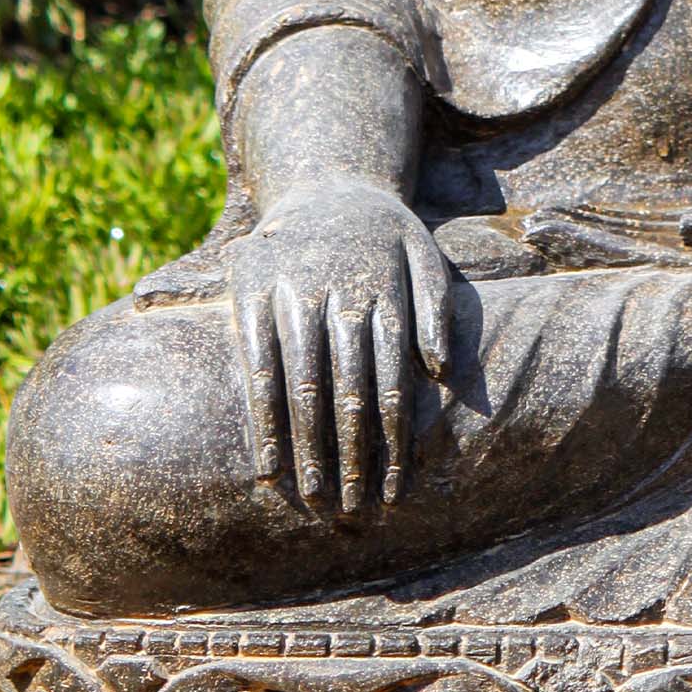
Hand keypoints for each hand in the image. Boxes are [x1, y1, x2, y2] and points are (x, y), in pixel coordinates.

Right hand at [227, 180, 451, 512]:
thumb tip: (440, 370)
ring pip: (302, 383)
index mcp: (384, 286)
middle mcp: (337, 291)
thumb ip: (438, 307)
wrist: (324, 183)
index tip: (396, 487)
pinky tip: (268, 464)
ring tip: (314, 497)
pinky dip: (263, 418)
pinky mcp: (251, 293)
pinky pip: (256, 366)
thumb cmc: (382, 234)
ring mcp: (291, 292)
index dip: (394, 436)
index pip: (392, 377)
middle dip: (353, 453)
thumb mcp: (425, 252)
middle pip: (348, 387)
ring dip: (308, 446)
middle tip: (355, 509)